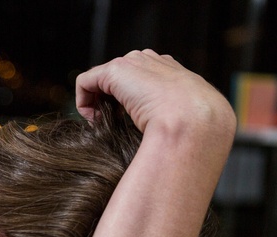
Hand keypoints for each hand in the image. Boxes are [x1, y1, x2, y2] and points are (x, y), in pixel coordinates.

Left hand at [75, 49, 233, 137]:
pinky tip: (94, 120)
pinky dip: (83, 102)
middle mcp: (152, 61)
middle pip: (118, 78)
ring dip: (97, 103)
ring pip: (100, 80)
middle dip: (110, 102)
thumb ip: (173, 121)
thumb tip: (164, 134)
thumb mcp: (185, 123)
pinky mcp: (115, 70)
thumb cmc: (192, 129)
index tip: (128, 125)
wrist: (193, 121)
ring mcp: (135, 62)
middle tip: (113, 126)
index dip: (128, 103)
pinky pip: (85, 82)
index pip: (141, 80)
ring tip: (103, 124)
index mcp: (172, 73)